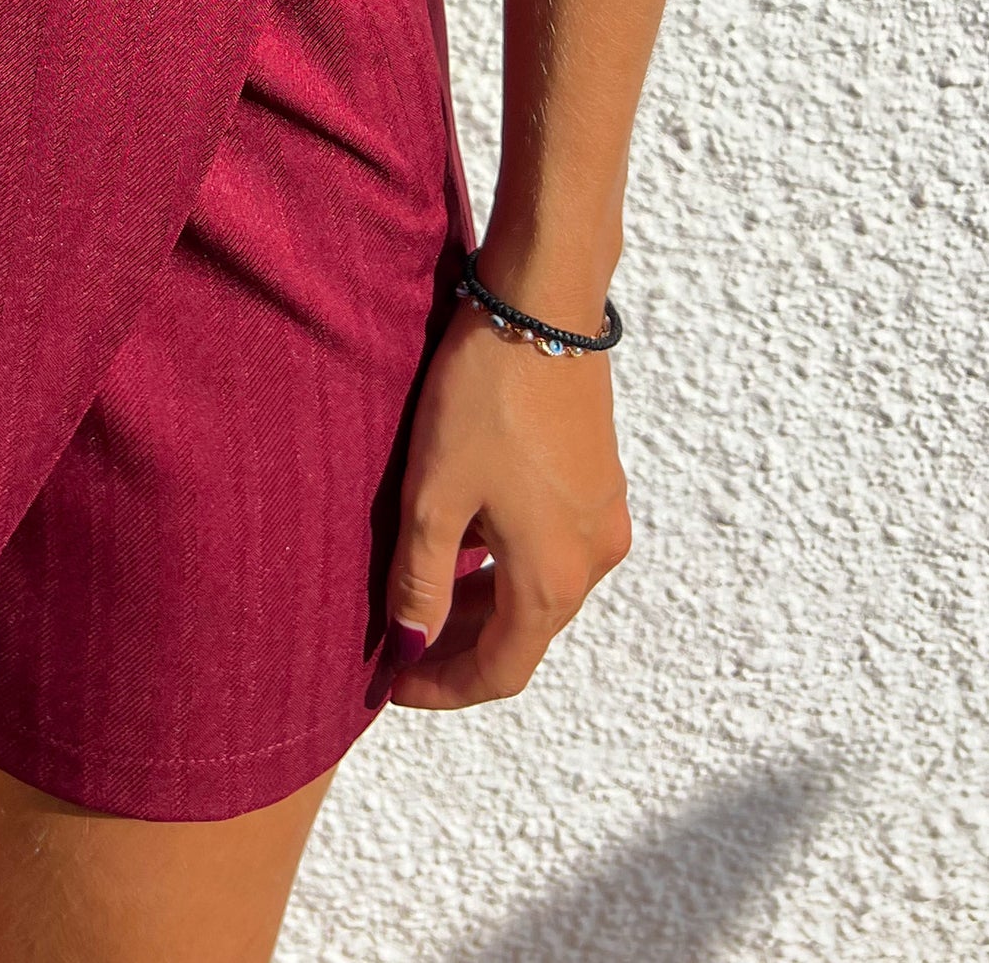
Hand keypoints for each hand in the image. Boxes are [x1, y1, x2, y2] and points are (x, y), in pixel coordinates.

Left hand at [385, 302, 631, 706]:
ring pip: (539, 589)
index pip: (500, 671)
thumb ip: (420, 579)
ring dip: (483, 601)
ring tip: (419, 590)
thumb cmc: (483, 397)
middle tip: (397, 640)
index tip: (391, 684)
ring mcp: (603, 518)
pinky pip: (552, 547)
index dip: (444, 687)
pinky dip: (507, 560)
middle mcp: (592, 559)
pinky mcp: (600, 482)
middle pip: (523, 634)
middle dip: (459, 646)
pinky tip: (464, 536)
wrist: (542, 307)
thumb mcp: (434, 493)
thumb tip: (412, 648)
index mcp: (552, 576)